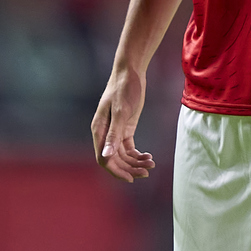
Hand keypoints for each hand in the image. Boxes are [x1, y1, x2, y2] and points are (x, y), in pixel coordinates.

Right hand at [91, 67, 154, 182]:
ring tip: (151, 164)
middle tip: (147, 172)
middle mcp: (105, 133)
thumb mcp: (121, 111)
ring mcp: (115, 131)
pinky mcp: (125, 127)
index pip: (104, 158)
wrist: (131, 72)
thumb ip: (114, 134)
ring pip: (123, 155)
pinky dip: (137, 154)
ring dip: (135, 162)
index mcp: (99, 130)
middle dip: (130, 168)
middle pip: (114, 159)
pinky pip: (129, 147)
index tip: (130, 178)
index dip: (116, 170)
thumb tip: (106, 155)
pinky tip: (148, 156)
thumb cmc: (123, 88)